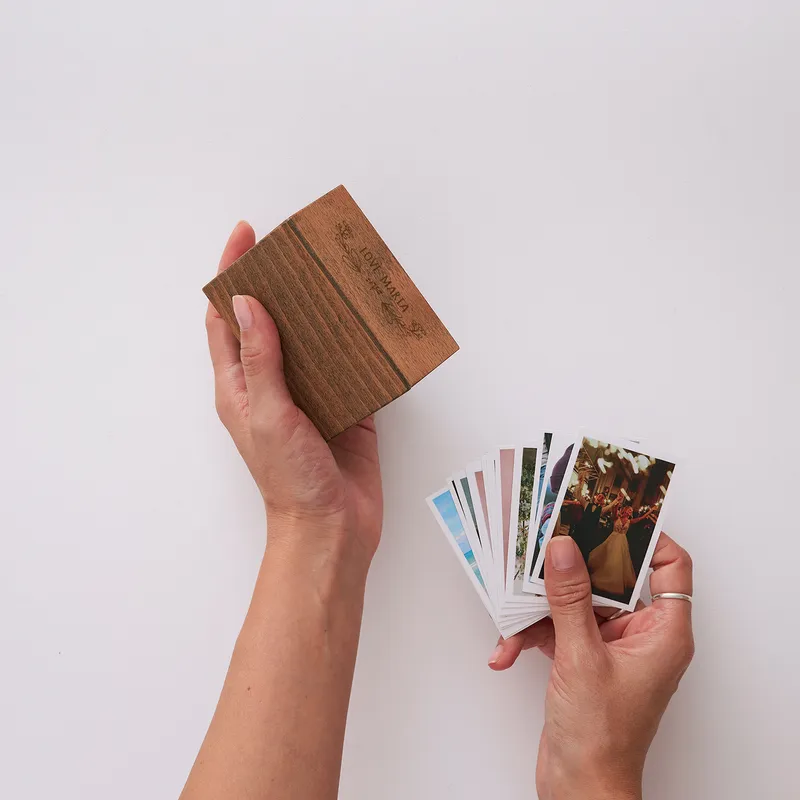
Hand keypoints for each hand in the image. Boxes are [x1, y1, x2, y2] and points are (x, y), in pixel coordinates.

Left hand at [205, 222, 383, 563]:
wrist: (332, 529)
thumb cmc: (290, 480)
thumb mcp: (268, 414)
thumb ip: (260, 359)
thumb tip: (247, 302)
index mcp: (240, 385)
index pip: (226, 318)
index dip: (231, 274)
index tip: (247, 234)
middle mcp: (272, 384)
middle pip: (271, 319)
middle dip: (281, 280)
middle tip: (302, 246)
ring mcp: (310, 395)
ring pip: (311, 338)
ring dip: (321, 306)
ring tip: (337, 271)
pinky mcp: (345, 407)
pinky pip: (348, 364)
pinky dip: (356, 340)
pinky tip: (369, 318)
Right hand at [489, 533, 693, 798]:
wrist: (578, 789)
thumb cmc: (600, 737)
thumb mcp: (580, 656)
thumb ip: (570, 597)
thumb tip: (563, 548)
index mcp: (663, 631)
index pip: (670, 565)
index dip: (645, 535)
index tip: (607, 513)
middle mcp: (641, 634)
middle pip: (610, 577)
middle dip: (570, 569)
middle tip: (543, 545)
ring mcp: (610, 647)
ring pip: (576, 602)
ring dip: (539, 610)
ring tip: (513, 619)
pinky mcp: (584, 659)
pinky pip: (558, 628)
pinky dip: (531, 635)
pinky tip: (508, 650)